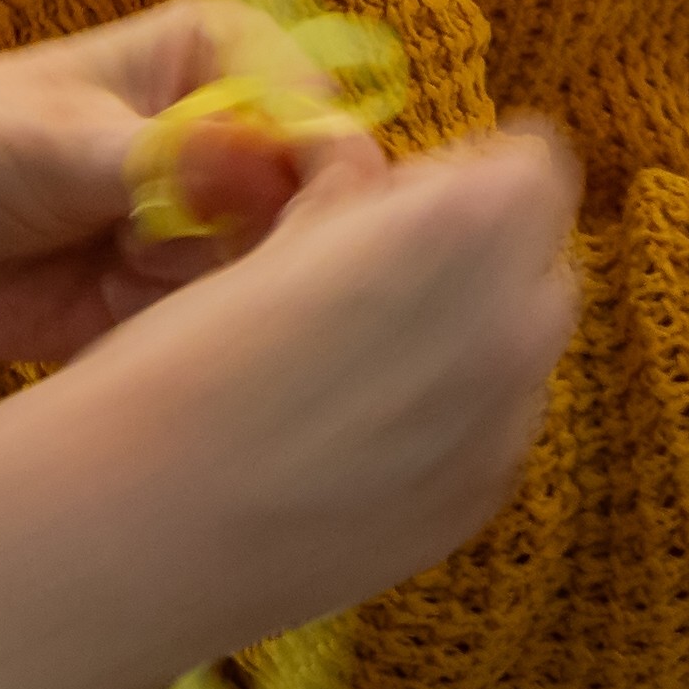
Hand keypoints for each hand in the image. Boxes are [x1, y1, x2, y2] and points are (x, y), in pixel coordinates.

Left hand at [0, 0, 375, 377]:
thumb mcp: (64, 144)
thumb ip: (170, 161)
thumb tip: (265, 164)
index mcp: (218, 53)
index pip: (315, 110)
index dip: (322, 168)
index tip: (296, 219)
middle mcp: (230, 132)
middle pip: (314, 197)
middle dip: (274, 245)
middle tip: (200, 269)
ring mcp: (208, 220)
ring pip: (274, 269)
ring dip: (225, 296)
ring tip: (136, 288)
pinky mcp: (179, 298)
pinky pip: (225, 326)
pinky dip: (196, 338)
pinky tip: (133, 326)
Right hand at [63, 119, 585, 636]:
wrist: (147, 526)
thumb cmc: (191, 354)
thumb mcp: (278, 232)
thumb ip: (353, 190)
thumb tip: (367, 176)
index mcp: (470, 226)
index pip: (532, 163)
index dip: (463, 174)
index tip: (394, 202)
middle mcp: (517, 323)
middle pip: (540, 257)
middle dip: (479, 254)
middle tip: (375, 277)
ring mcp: (507, 426)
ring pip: (522, 350)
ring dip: (471, 335)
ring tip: (360, 364)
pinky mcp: (479, 505)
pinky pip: (493, 433)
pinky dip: (452, 417)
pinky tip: (357, 437)